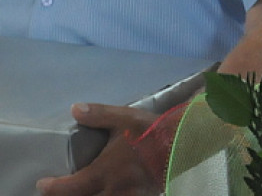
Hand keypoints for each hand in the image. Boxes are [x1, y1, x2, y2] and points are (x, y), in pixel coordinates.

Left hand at [37, 103, 159, 195]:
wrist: (185, 143)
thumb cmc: (152, 131)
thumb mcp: (125, 118)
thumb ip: (99, 115)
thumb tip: (74, 109)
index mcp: (106, 172)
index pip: (71, 188)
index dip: (53, 188)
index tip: (42, 184)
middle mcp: (114, 190)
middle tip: (59, 192)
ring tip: (82, 192)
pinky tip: (107, 192)